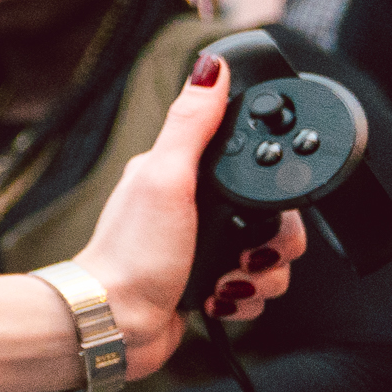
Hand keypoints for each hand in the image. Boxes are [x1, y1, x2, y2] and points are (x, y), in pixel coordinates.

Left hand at [70, 56, 304, 376]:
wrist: (115, 325)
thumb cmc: (133, 253)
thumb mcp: (166, 178)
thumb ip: (191, 124)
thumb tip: (210, 66)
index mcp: (181, 174)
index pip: (251, 162)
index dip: (272, 181)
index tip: (269, 204)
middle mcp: (193, 210)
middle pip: (274, 216)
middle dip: (276, 242)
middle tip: (251, 253)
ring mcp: (203, 249)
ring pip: (271, 257)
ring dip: (261, 277)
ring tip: (230, 281)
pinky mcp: (209, 285)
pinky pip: (255, 290)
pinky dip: (246, 300)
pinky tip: (220, 300)